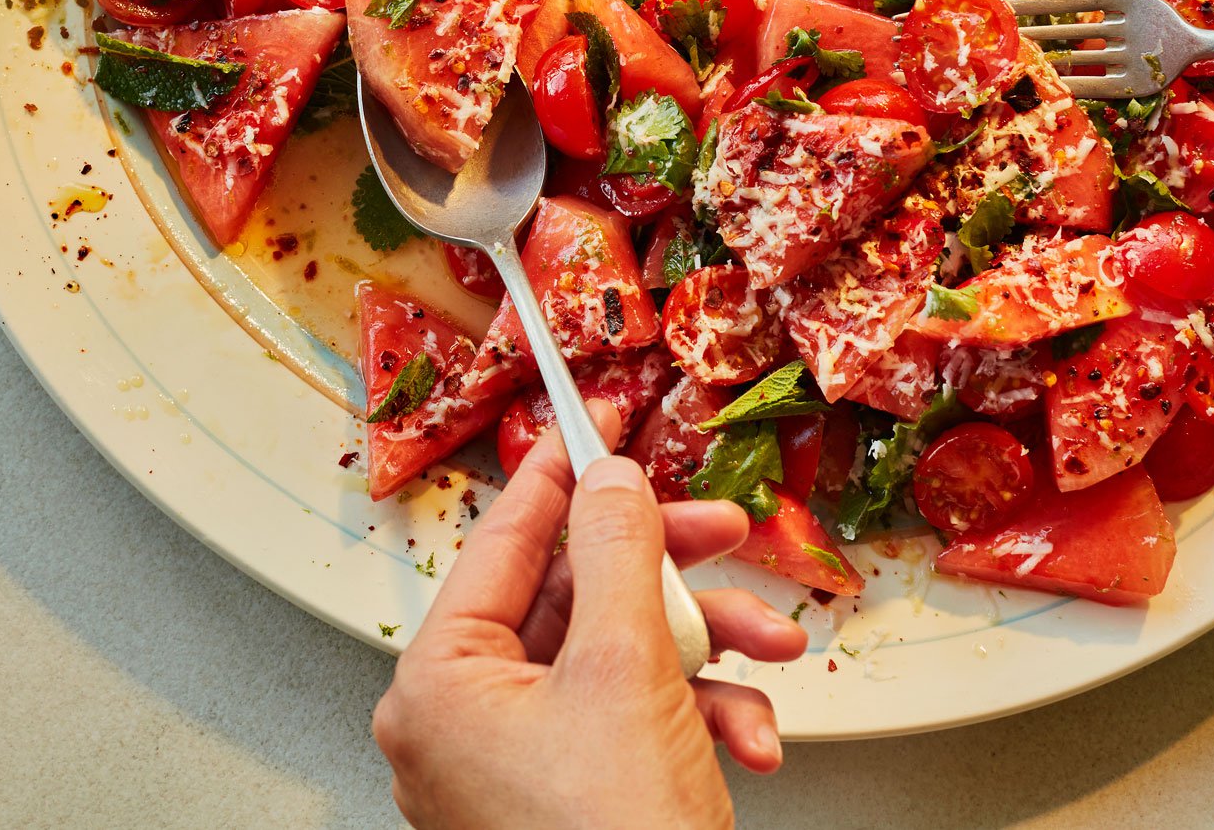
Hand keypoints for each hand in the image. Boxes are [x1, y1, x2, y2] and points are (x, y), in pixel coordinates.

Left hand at [371, 405, 807, 829]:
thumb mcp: (627, 670)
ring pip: (617, 661)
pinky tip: (750, 737)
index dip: (561, 476)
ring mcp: (514, 770)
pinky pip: (632, 726)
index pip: (503, 543)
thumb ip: (622, 554)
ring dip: (706, 653)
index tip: (594, 423)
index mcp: (441, 684)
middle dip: (671, 578)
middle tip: (725, 533)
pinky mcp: (567, 803)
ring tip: (772, 651)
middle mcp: (463, 724)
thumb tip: (610, 479)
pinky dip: (698, 719)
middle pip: (574, 599)